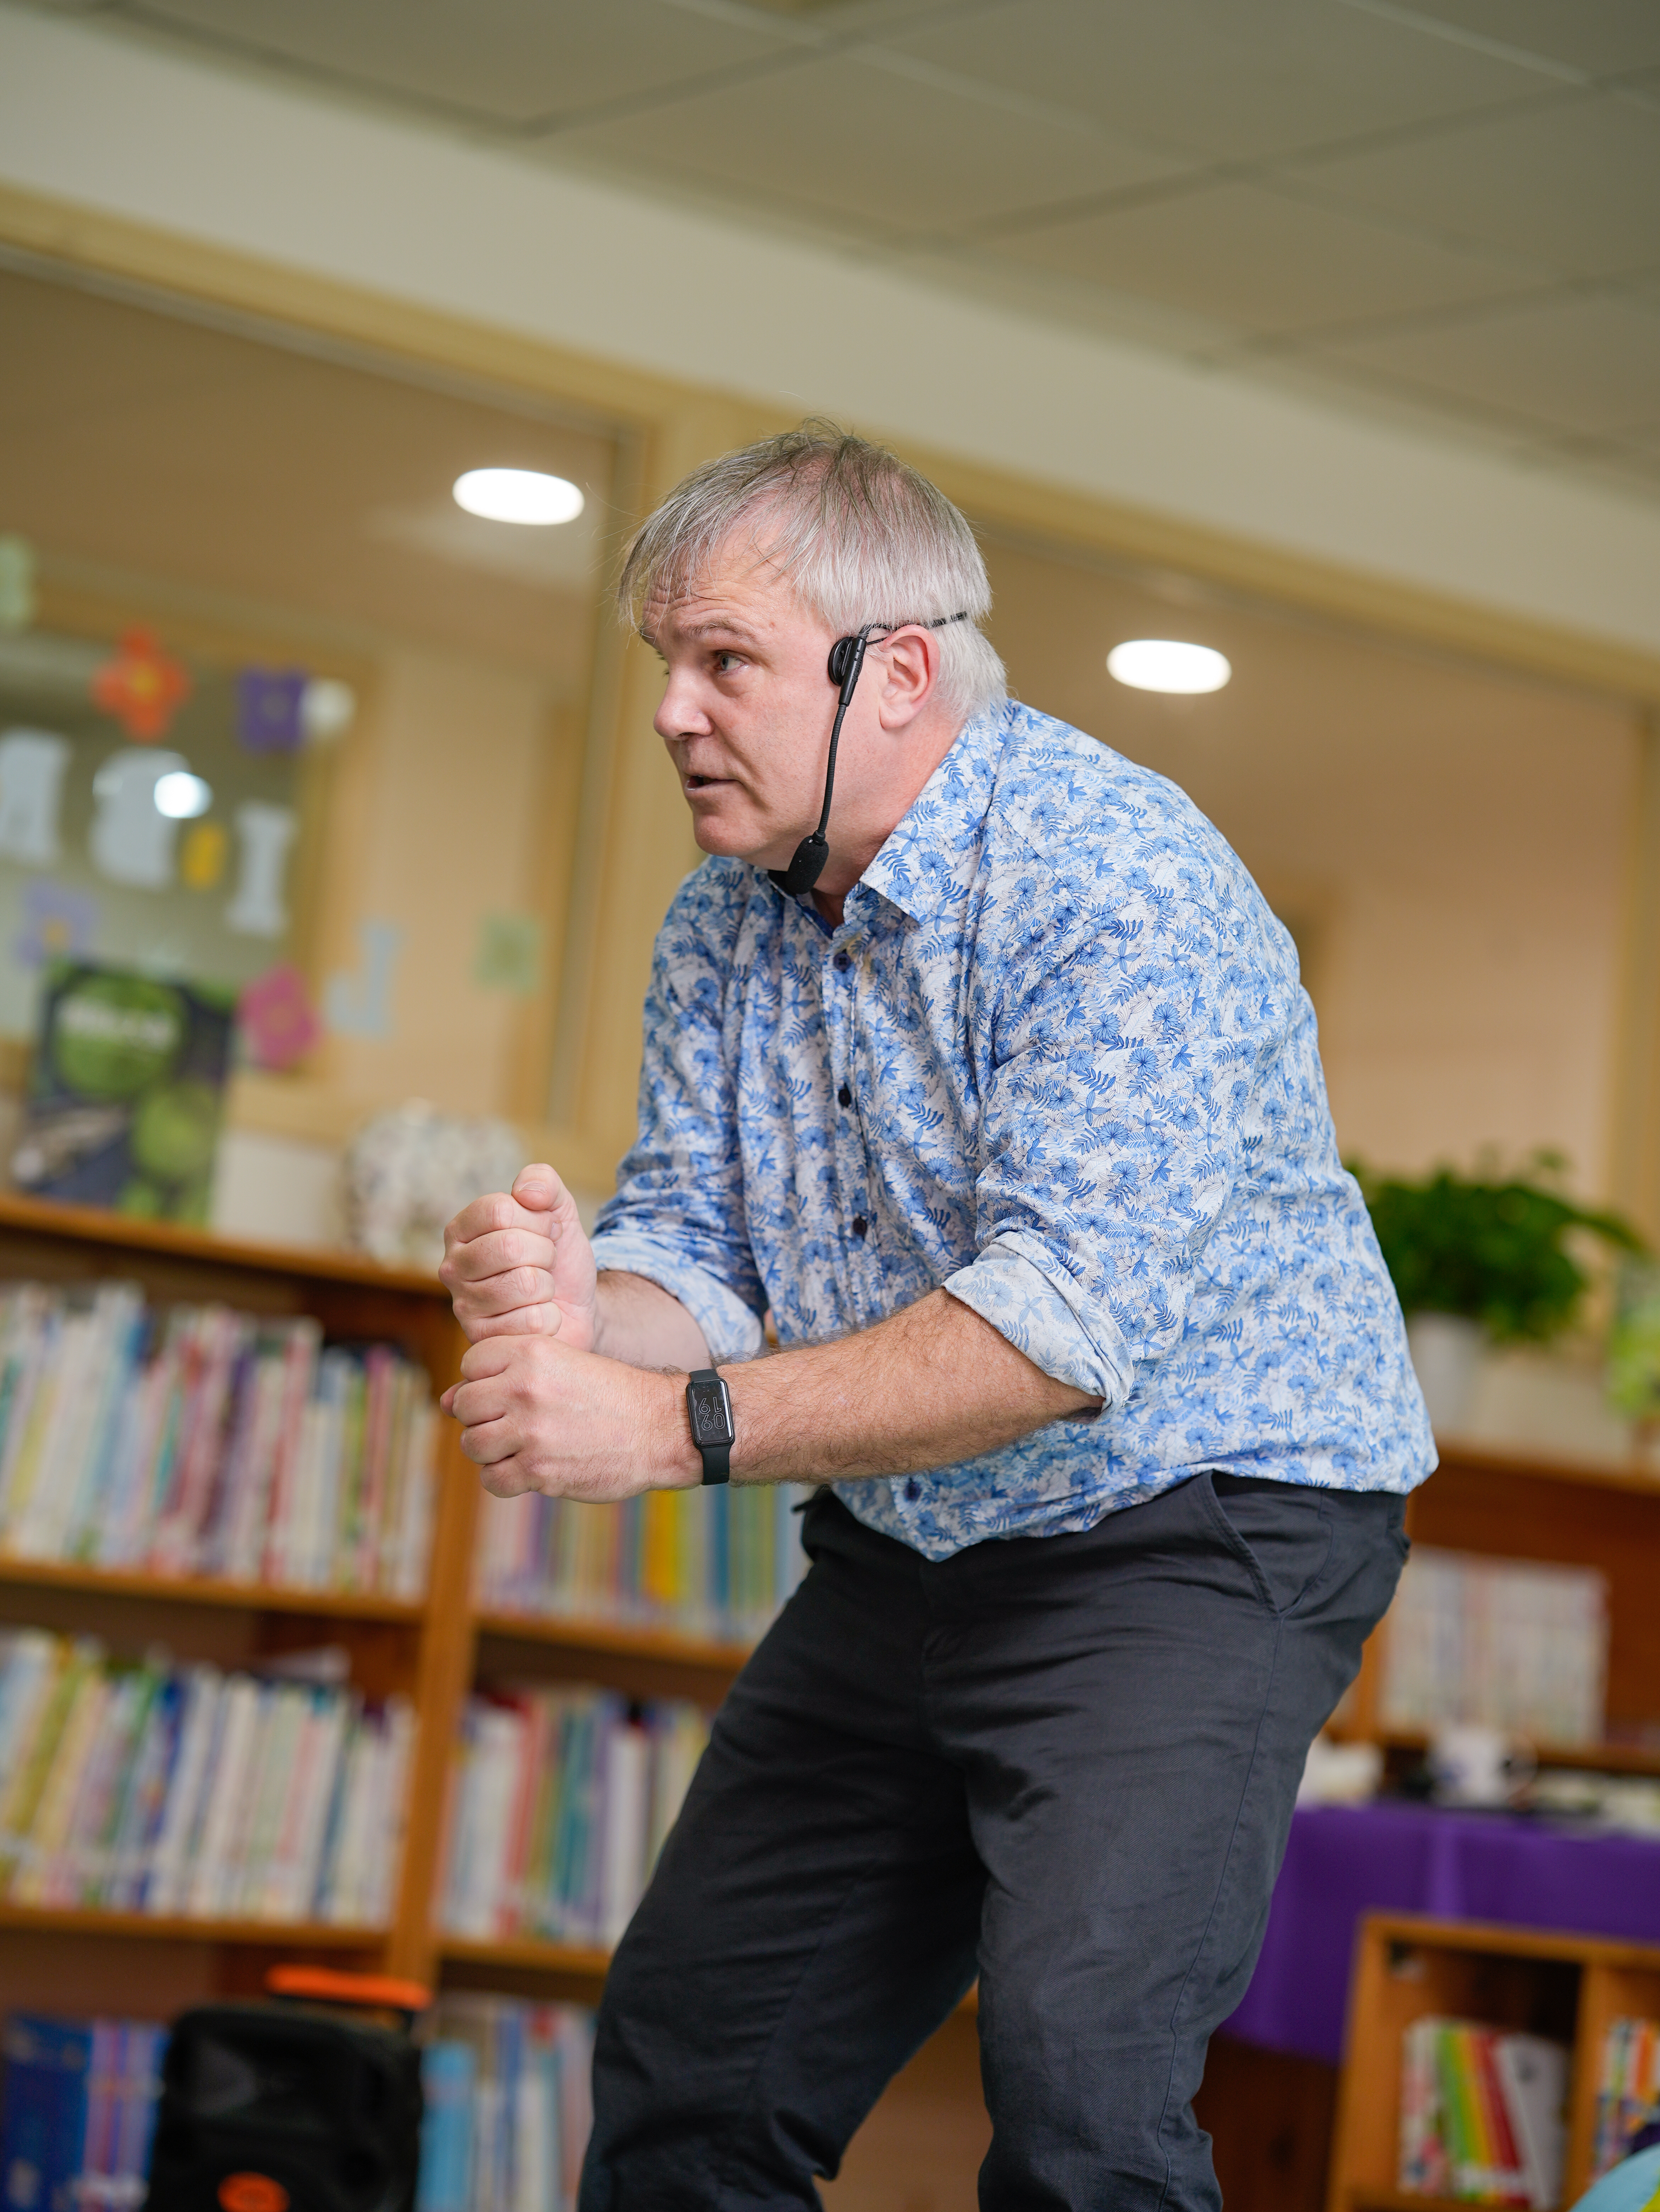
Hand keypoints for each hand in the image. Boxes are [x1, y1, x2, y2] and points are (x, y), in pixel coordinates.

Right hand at [440, 1163, 597, 1347]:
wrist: (577, 1308)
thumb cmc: (559, 1260)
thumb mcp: (559, 1212)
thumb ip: (543, 1184)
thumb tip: (525, 1191)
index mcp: (462, 1229)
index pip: (499, 1210)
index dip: (537, 1220)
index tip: (545, 1232)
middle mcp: (453, 1267)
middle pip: (510, 1246)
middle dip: (545, 1253)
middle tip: (545, 1264)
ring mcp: (463, 1306)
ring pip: (524, 1283)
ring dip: (548, 1286)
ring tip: (541, 1290)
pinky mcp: (483, 1341)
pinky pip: (532, 1320)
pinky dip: (550, 1318)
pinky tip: (540, 1318)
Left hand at [440, 1335, 695, 1501]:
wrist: (659, 1428)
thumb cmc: (608, 1395)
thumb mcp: (560, 1366)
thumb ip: (503, 1377)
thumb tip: (443, 1401)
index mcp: (531, 1352)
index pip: (470, 1365)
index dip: (484, 1381)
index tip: (510, 1392)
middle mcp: (525, 1387)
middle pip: (464, 1405)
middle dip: (482, 1417)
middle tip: (514, 1423)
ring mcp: (530, 1431)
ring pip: (472, 1444)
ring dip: (491, 1449)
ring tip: (522, 1446)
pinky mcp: (538, 1470)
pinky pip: (492, 1480)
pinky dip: (504, 1479)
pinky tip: (529, 1469)